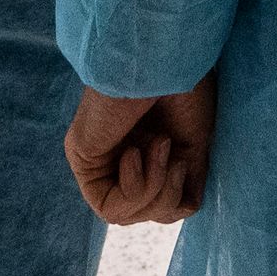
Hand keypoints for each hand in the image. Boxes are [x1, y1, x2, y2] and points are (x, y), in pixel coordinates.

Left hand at [66, 76, 217, 225]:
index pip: (159, 203)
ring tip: (159, 145)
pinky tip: (134, 152)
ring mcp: (99, 158)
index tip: (186, 160)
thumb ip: (186, 181)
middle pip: (144, 212)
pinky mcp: (83, 159)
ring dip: (154, 189)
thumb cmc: (183, 89)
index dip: (177, 197)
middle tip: (174, 155)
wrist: (164, 59)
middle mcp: (119, 155)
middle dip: (167, 196)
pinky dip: (133, 188)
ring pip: (126, 216)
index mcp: (146, 148)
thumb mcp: (194, 145)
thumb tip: (183, 210)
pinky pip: (109, 208)